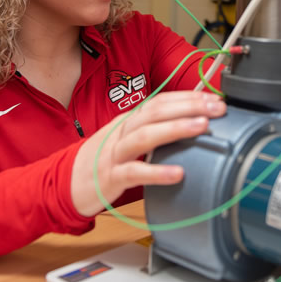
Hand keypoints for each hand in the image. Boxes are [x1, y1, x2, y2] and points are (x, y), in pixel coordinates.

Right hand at [70, 91, 226, 216]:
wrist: (63, 183)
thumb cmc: (101, 161)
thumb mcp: (127, 139)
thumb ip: (154, 131)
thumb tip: (192, 123)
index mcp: (128, 121)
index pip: (159, 101)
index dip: (187, 98)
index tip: (214, 99)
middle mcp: (121, 132)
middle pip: (154, 112)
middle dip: (188, 107)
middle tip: (216, 108)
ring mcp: (114, 154)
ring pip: (145, 136)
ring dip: (175, 129)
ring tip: (202, 127)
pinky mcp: (110, 178)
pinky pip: (134, 173)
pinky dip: (157, 172)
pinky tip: (178, 173)